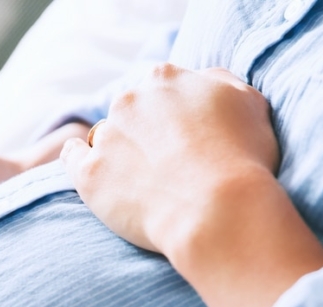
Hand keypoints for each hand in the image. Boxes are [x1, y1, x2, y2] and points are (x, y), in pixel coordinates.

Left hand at [61, 64, 322, 306]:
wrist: (217, 211)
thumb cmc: (243, 160)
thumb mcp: (250, 105)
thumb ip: (222, 84)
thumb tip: (205, 81)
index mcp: (166, 78)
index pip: (162, 87)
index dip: (174, 113)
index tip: (185, 136)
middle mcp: (130, 100)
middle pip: (132, 110)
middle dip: (145, 131)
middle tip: (167, 164)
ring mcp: (106, 136)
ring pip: (105, 135)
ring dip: (119, 151)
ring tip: (142, 181)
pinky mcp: (90, 173)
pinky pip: (73, 157)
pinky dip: (78, 159)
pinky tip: (93, 169)